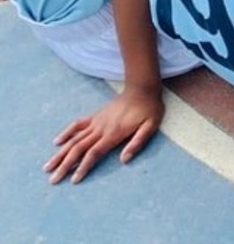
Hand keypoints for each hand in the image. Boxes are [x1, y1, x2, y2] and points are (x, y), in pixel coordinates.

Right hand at [45, 87, 163, 183]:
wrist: (142, 89)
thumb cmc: (148, 109)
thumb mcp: (150, 126)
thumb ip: (137, 142)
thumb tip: (124, 160)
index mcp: (113, 133)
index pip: (94, 153)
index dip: (83, 167)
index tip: (74, 180)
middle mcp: (100, 128)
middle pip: (78, 149)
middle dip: (65, 165)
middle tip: (53, 180)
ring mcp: (96, 122)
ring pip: (74, 139)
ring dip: (60, 153)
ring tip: (47, 167)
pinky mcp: (95, 116)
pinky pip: (77, 124)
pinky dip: (66, 133)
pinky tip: (57, 142)